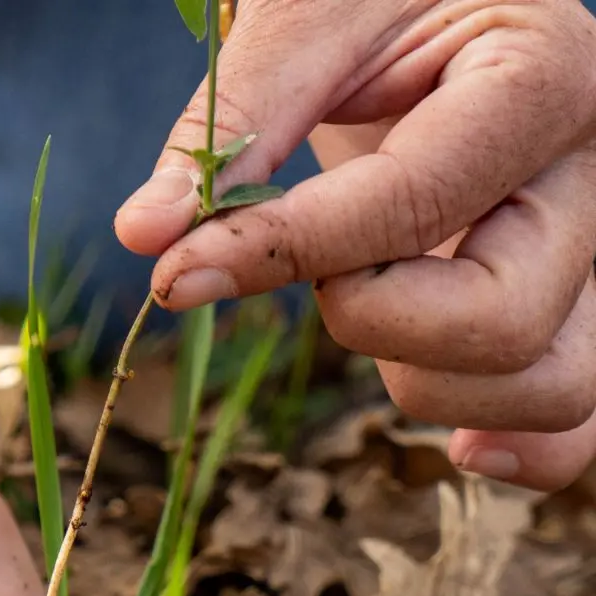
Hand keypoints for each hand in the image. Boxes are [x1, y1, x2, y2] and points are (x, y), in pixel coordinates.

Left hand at [116, 0, 595, 491]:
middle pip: (499, 322)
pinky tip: (456, 443)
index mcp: (541, 78)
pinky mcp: (570, 307)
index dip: (282, 255)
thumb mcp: (304, 21)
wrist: (439, 9)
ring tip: (364, 311)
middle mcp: (591, 177)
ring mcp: (590, 253)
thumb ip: (230, 129)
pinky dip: (519, 448)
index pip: (413, 207)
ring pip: (549, 388)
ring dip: (426, 388)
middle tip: (324, 270)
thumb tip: (147, 235)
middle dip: (369, 322)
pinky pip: (575, 418)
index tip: (177, 273)